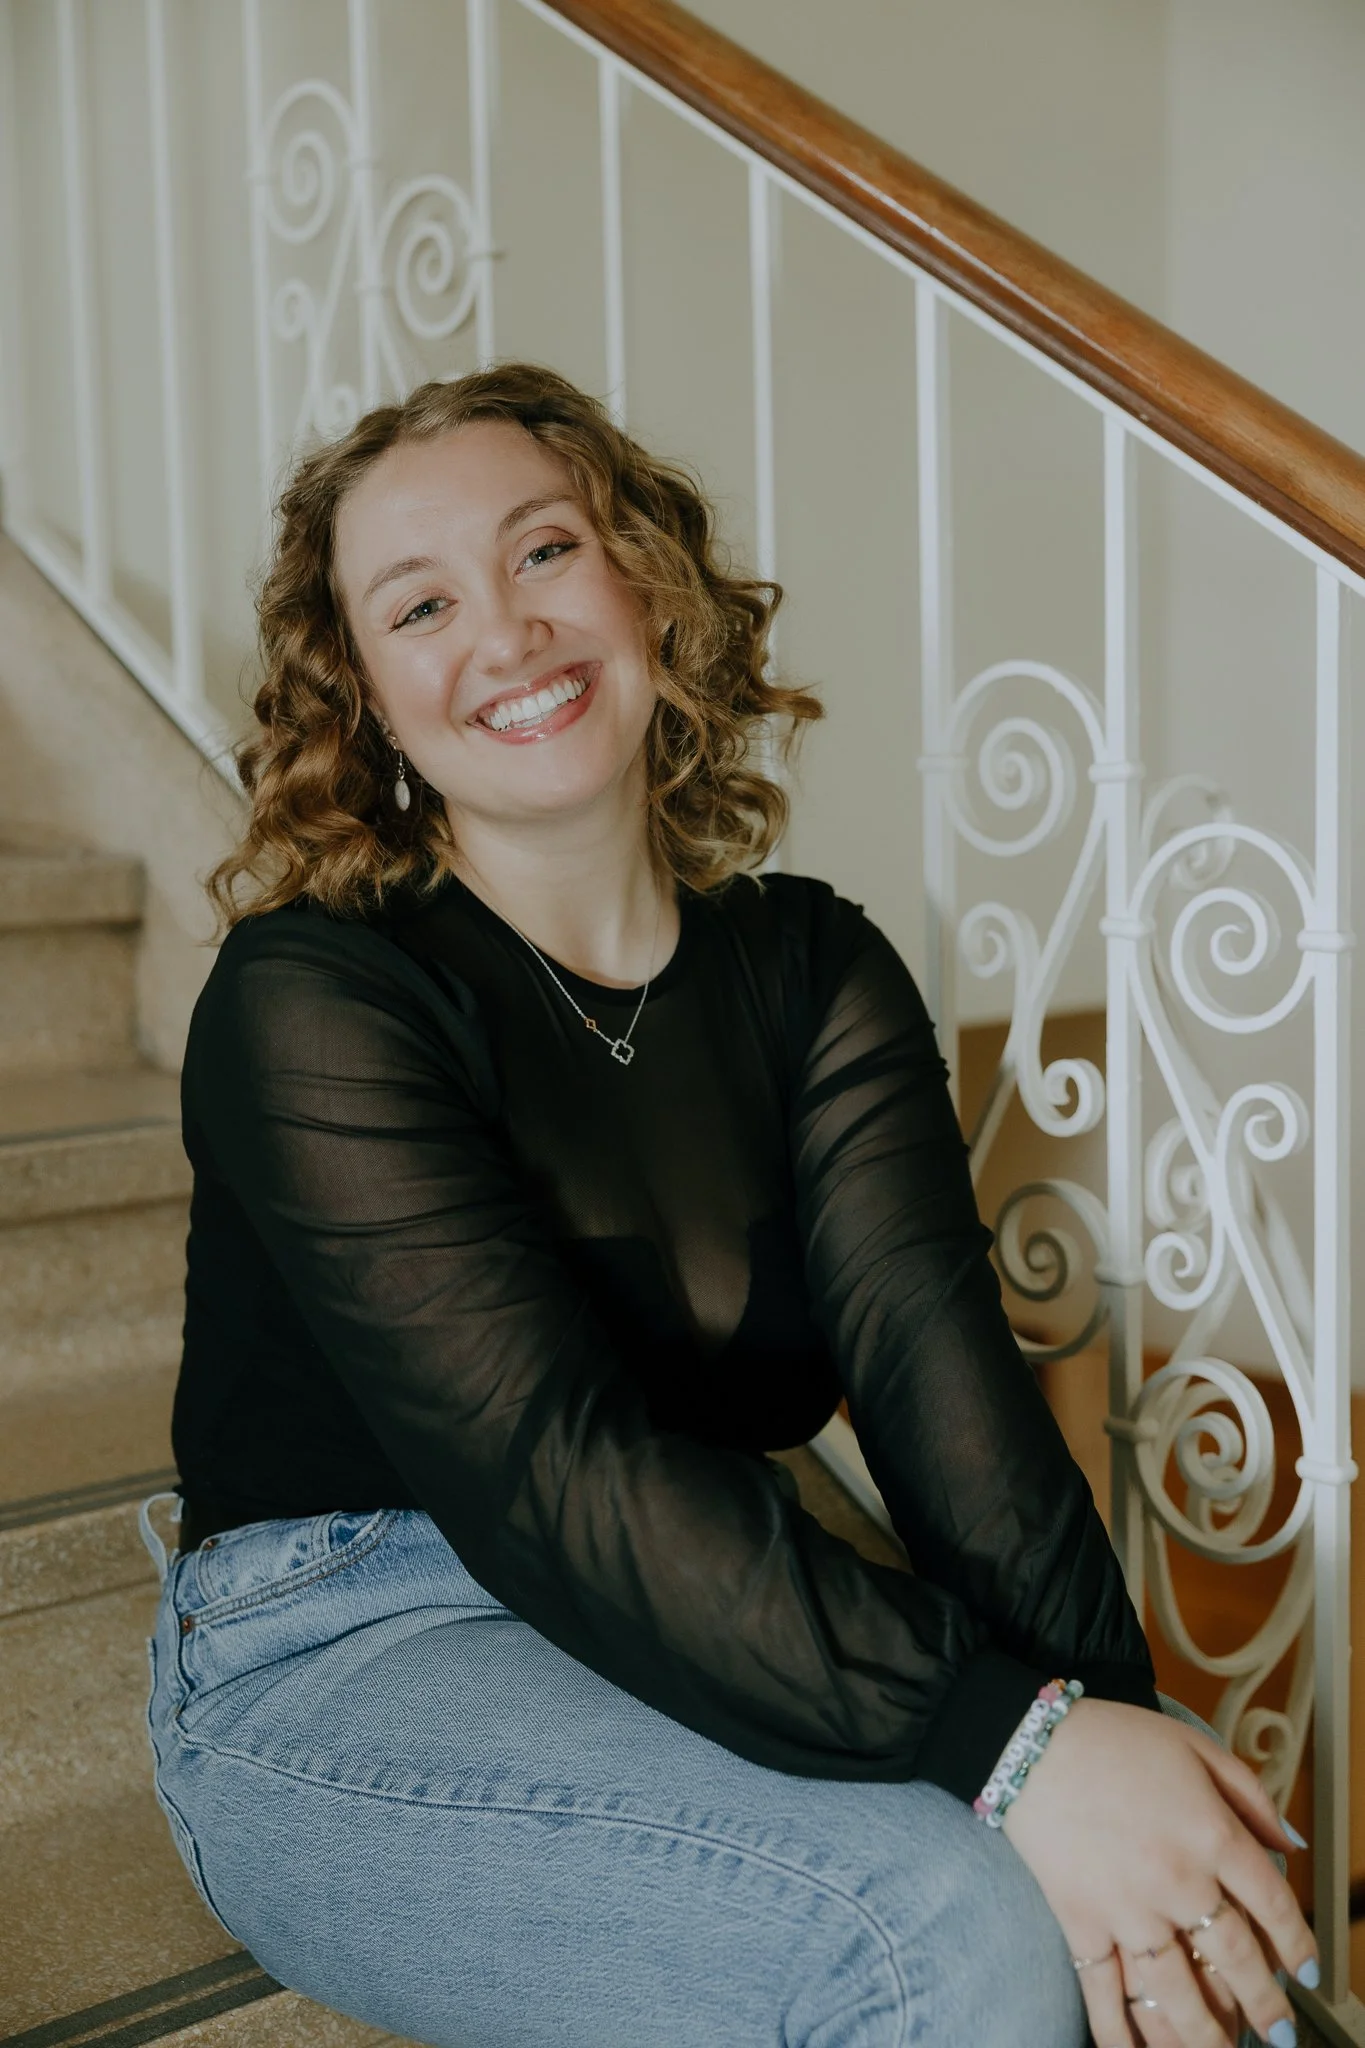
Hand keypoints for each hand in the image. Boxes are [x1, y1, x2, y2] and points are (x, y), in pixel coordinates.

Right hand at [1000, 1698, 1315, 2046]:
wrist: (1030, 1742)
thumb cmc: (1114, 1738)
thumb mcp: (1194, 1745)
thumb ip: (1250, 1794)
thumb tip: (1291, 1844)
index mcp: (1212, 1833)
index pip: (1272, 1904)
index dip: (1298, 1944)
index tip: (1308, 1973)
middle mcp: (1177, 1881)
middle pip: (1233, 1959)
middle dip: (1264, 2005)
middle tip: (1277, 2034)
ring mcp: (1127, 1909)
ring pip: (1176, 1993)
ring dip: (1204, 2034)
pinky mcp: (1081, 1924)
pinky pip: (1105, 1993)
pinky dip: (1121, 2034)